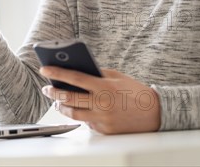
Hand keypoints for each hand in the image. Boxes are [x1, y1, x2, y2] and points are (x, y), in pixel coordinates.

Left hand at [39, 66, 160, 133]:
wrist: (155, 113)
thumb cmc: (135, 92)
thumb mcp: (116, 76)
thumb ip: (97, 73)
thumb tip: (76, 70)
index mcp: (104, 86)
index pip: (74, 78)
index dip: (57, 72)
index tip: (44, 69)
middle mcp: (101, 103)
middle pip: (69, 97)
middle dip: (54, 92)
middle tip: (46, 88)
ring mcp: (102, 118)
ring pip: (73, 113)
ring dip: (61, 106)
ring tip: (57, 100)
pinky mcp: (104, 130)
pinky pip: (86, 122)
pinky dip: (80, 115)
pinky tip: (77, 109)